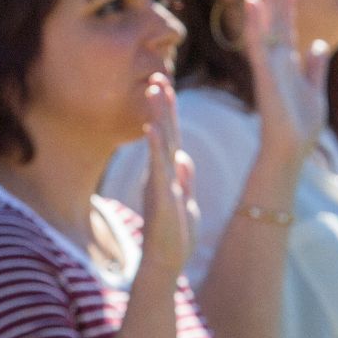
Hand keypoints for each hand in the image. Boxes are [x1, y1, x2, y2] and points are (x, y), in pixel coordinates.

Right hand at [139, 75, 196, 280]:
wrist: (166, 263)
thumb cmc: (175, 236)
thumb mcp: (186, 202)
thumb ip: (184, 180)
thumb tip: (185, 158)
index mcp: (168, 173)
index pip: (170, 136)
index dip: (168, 111)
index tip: (166, 85)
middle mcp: (160, 173)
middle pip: (162, 132)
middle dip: (161, 104)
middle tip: (157, 74)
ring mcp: (158, 183)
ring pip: (158, 144)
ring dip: (157, 116)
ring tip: (155, 90)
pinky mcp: (159, 197)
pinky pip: (157, 168)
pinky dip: (155, 147)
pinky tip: (152, 129)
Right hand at [245, 0, 329, 167]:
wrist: (292, 150)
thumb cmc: (301, 126)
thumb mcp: (316, 91)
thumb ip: (315, 68)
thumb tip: (317, 45)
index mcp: (288, 62)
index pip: (288, 23)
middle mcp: (276, 60)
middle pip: (276, 19)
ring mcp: (269, 66)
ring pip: (266, 27)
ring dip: (266, 2)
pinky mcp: (265, 76)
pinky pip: (259, 45)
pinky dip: (256, 24)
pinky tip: (254, 3)